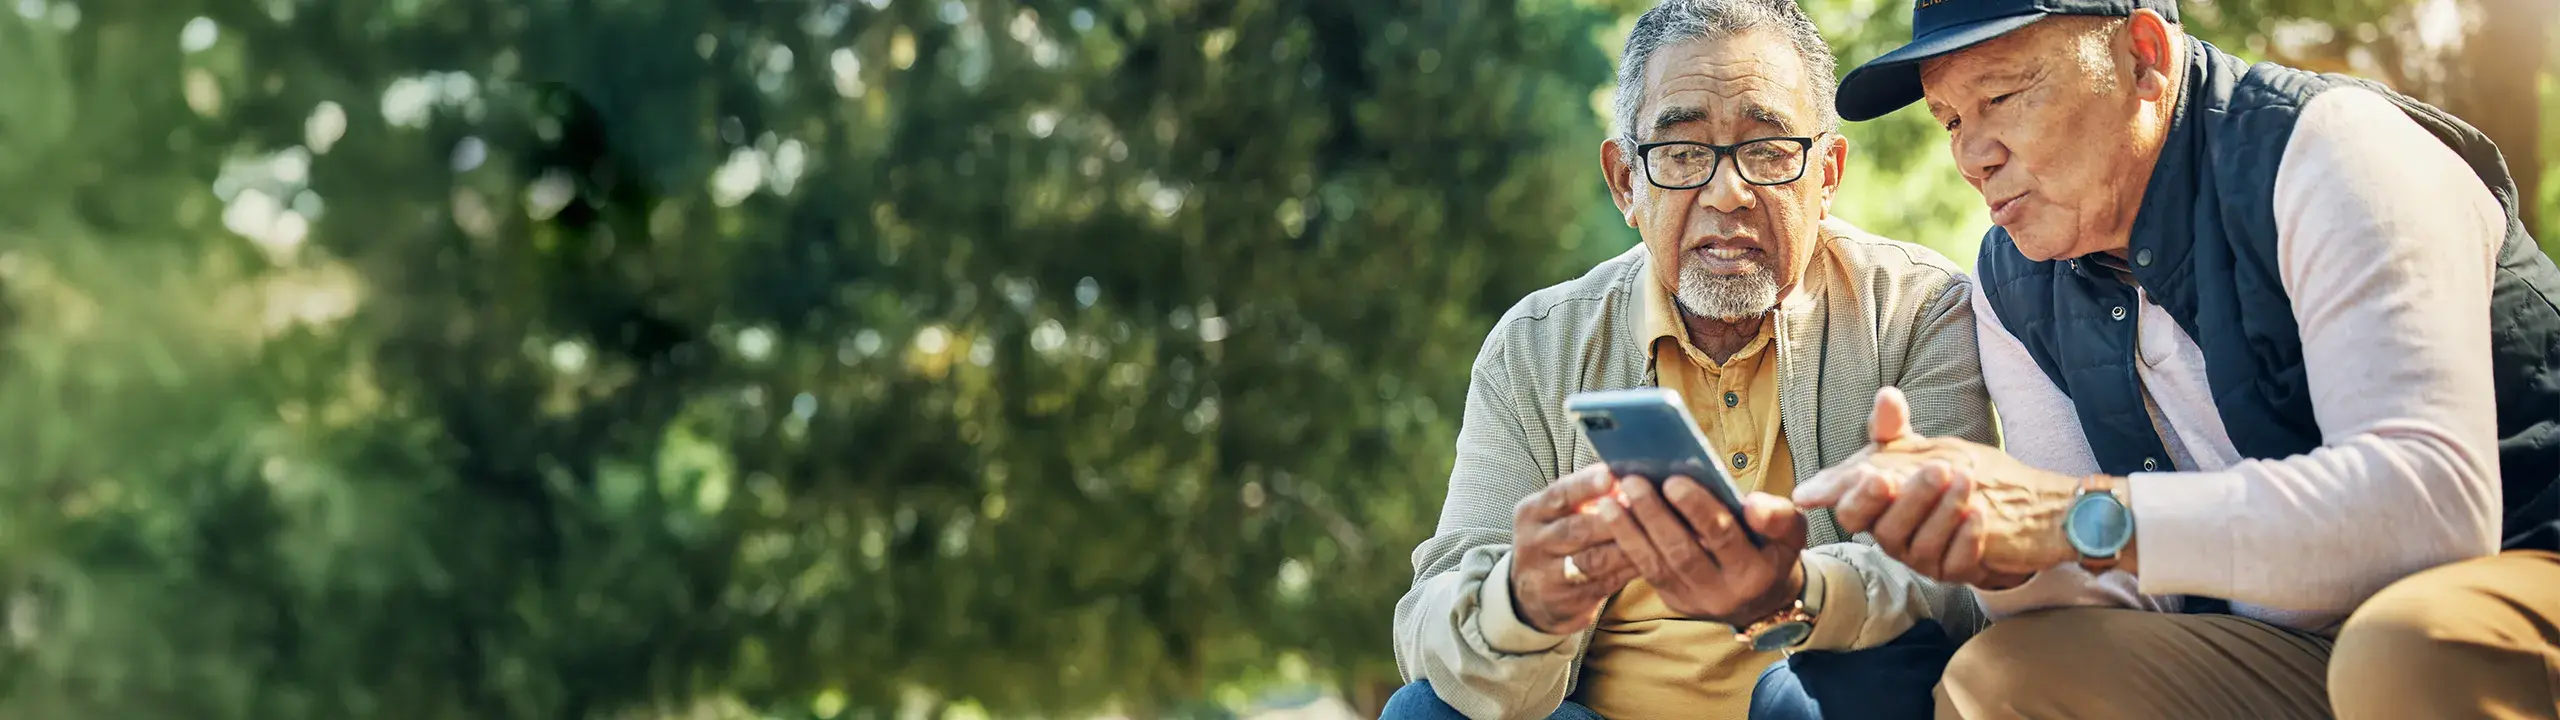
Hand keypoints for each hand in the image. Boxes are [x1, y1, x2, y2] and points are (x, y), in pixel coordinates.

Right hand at [1508, 464, 1638, 634]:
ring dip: (1625, 546)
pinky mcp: (1567, 600)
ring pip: (1593, 560)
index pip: (1559, 494)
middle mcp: (1534, 542)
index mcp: (1532, 512)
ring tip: (1653, 533)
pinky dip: (1629, 570)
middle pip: (1576, 529)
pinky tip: (1651, 559)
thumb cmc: (1557, 539)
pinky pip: (1605, 583)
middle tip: (1644, 506)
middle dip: (1613, 518)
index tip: (1610, 475)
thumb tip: (1626, 474)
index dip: (1586, 485)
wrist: (1532, 593)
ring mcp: (1548, 575)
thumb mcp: (1557, 514)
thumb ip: (1585, 495)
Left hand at [1597, 475, 1807, 626]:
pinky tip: (1611, 518)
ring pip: (1657, 565)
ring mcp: (1694, 600)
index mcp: (1755, 572)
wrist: (1763, 599)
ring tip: (1609, 502)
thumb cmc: (1772, 550)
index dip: (1698, 510)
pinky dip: (1627, 543)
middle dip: (1655, 516)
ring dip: (1629, 531)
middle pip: (1682, 552)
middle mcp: (1723, 592)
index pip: (1723, 537)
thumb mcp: (1790, 533)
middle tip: (1633, 482)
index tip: (1674, 480)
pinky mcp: (1672, 600)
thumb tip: (1752, 504)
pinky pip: (1646, 571)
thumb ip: (1778, 516)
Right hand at [1796, 387, 2069, 584]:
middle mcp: (1890, 536)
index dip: (1858, 496)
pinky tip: (1979, 513)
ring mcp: (1920, 558)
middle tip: (1935, 469)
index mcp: (1872, 508)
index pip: (1850, 510)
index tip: (1874, 474)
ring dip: (1943, 511)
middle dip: (1908, 500)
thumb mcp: (1911, 450)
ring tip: (1967, 479)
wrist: (1985, 509)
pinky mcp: (1952, 571)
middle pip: (1885, 529)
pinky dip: (1966, 538)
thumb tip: (1887, 396)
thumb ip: (1892, 428)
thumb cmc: (1931, 479)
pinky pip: (1955, 563)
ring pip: (1921, 546)